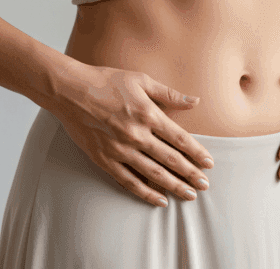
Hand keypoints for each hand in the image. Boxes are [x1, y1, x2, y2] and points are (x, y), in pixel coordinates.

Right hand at [46, 64, 214, 206]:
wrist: (69, 91)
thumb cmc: (106, 81)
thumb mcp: (141, 80)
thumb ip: (169, 94)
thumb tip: (194, 101)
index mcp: (148, 114)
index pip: (180, 139)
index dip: (197, 153)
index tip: (209, 164)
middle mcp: (136, 135)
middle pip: (170, 160)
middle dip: (191, 174)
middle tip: (204, 185)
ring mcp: (120, 150)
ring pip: (153, 174)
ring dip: (174, 186)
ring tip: (189, 195)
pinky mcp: (104, 160)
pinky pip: (129, 181)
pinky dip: (146, 193)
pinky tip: (160, 200)